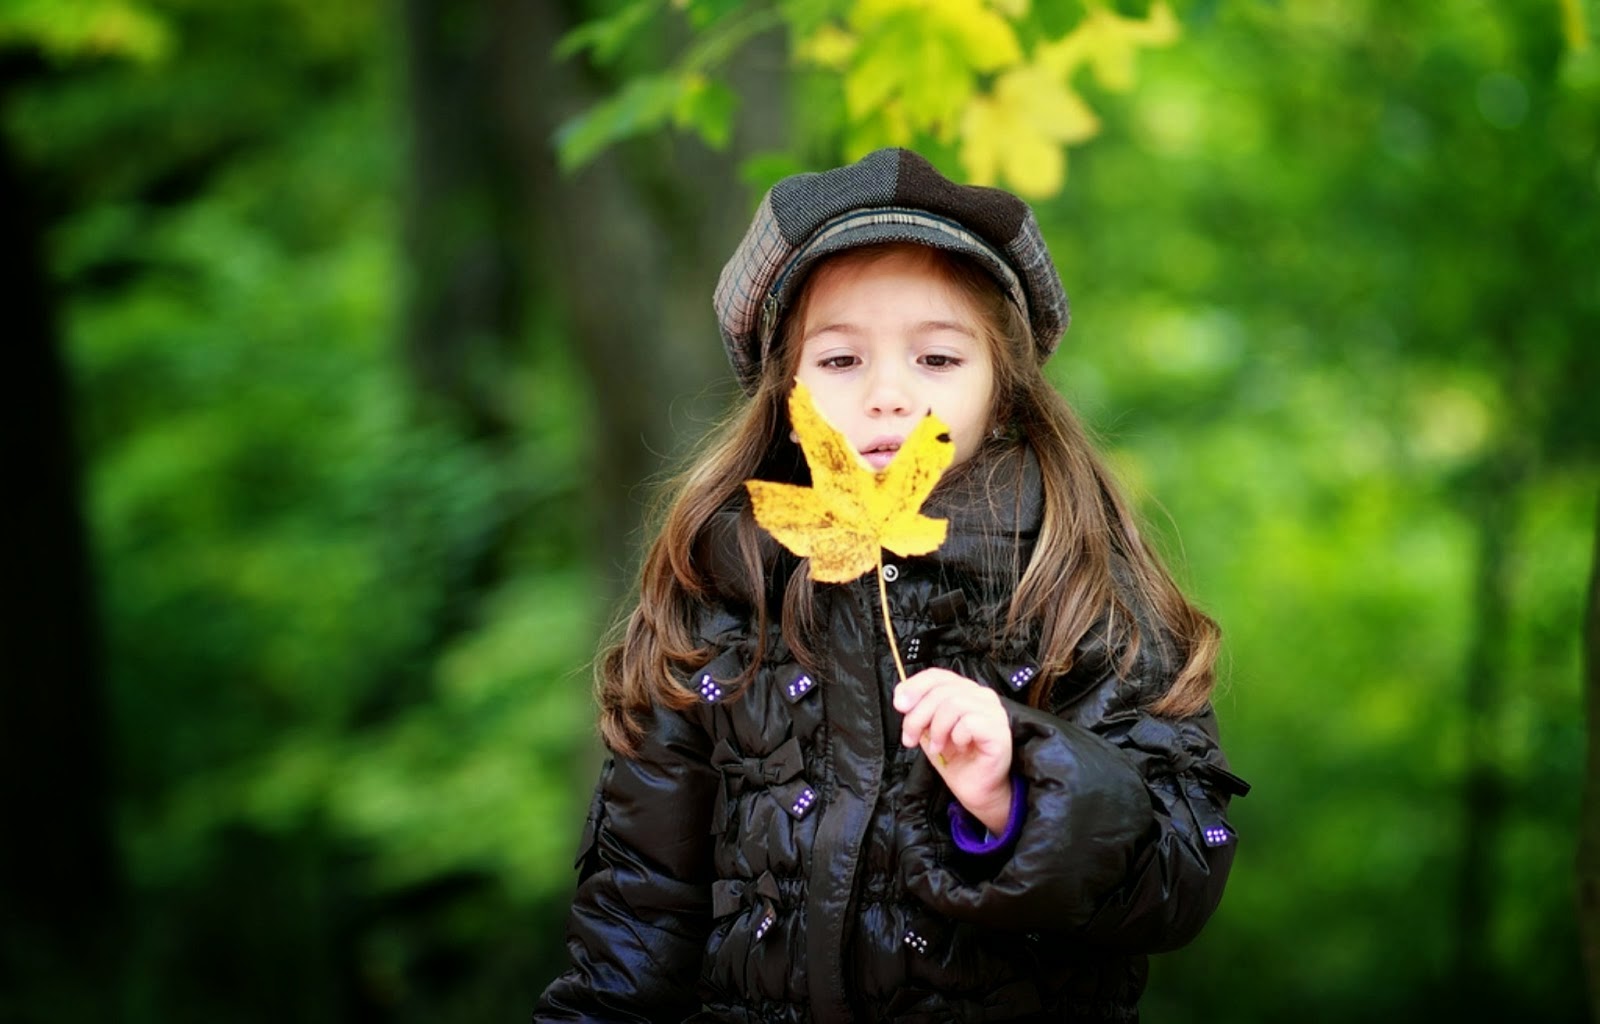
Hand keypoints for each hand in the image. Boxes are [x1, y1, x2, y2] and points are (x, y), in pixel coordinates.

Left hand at [893, 667, 1014, 833]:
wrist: (975, 790)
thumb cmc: (955, 759)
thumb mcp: (927, 731)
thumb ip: (917, 712)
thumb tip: (902, 699)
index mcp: (964, 690)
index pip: (937, 675)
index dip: (914, 686)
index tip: (899, 705)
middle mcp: (981, 695)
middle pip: (941, 690)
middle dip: (918, 716)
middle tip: (910, 738)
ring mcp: (993, 711)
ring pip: (954, 704)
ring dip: (937, 729)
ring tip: (936, 747)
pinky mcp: (999, 730)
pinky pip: (969, 722)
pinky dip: (956, 737)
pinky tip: (959, 748)